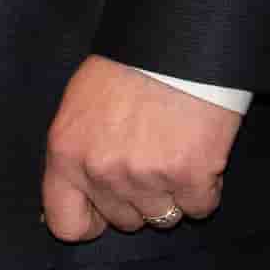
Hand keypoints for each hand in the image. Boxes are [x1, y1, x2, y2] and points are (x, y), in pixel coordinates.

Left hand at [40, 54, 237, 239]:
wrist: (174, 45)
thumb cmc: (125, 70)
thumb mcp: (78, 108)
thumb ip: (75, 154)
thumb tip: (75, 196)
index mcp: (65, 153)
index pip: (65, 224)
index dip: (90, 222)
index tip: (104, 211)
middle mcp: (101, 171)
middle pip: (124, 221)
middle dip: (138, 198)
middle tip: (149, 157)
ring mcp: (145, 177)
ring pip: (163, 217)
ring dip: (172, 193)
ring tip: (173, 149)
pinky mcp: (190, 177)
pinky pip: (201, 207)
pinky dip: (205, 187)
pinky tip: (198, 153)